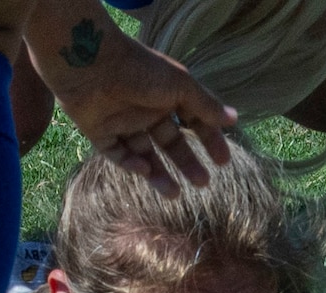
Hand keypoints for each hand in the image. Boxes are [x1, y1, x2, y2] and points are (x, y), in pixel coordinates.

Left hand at [28, 11, 236, 196]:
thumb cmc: (141, 70)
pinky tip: (144, 170)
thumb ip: (205, 105)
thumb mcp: (180, 86)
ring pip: (144, 154)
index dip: (209, 140)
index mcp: (168, 95)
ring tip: (175, 194)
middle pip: (170, 142)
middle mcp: (147, 110)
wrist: (91, 66)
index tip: (223, 162)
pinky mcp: (99, 133)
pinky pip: (117, 154)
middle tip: (203, 183)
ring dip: (159, 174)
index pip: (193, 122)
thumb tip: (234, 119)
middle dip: (186, 163)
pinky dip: (130, 164)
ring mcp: (122, 123)